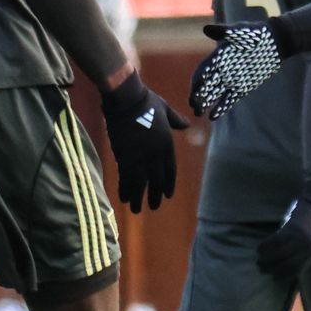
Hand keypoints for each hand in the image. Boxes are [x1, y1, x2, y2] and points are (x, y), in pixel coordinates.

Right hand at [100, 72, 187, 211]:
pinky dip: (125, 189)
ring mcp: (139, 157)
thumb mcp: (166, 110)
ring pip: (141, 183)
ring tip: (138, 209)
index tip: (168, 195)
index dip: (169, 184)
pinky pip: (125, 178)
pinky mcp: (124, 156)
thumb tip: (187, 124)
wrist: (126, 100)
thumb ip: (176, 120)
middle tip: (154, 207)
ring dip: (139, 197)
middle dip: (155, 195)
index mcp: (166, 144)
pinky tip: (124, 198)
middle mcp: (155, 154)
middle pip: (156, 181)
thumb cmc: (147, 102)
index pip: (170, 170)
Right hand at [190, 18, 296, 119]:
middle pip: (206, 85)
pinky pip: (229, 99)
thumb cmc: (256, 34)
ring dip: (205, 104)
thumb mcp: (240, 32)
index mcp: (218, 57)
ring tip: (198, 113)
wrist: (274, 42)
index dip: (197, 80)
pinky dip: (221, 107)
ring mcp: (232, 80)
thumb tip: (205, 29)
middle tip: (192, 105)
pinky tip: (213, 116)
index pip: (203, 71)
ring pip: (215, 94)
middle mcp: (222, 70)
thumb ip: (224, 32)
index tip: (193, 90)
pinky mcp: (242, 87)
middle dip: (198, 95)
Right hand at [257, 199, 310, 278]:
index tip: (273, 278)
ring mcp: (298, 238)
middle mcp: (306, 248)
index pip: (296, 269)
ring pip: (279, 254)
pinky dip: (265, 246)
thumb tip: (287, 263)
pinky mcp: (290, 229)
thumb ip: (303, 252)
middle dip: (272, 269)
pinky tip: (259, 248)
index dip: (283, 275)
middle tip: (261, 269)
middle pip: (286, 263)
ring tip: (258, 260)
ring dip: (266, 259)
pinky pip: (274, 241)